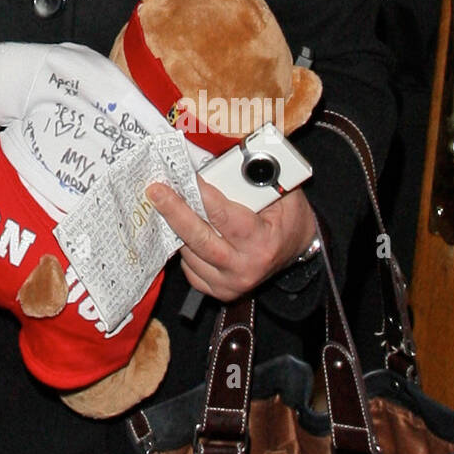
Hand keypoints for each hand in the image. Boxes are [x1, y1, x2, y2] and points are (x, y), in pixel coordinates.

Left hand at [146, 179, 316, 301]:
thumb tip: (220, 163)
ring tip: (165, 201)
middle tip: (156, 191)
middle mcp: (245, 268)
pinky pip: (189, 267)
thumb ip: (254, 178)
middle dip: (174, 211)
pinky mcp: (218, 290)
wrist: (297, 247)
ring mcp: (230, 283)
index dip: (202, 195)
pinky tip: (180, 227)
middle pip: (199, 238)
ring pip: (190, 252)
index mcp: (262, 243)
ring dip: (175, 226)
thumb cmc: (288, 217)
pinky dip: (182, 246)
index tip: (184, 176)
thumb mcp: (282, 192)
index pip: (224, 217)